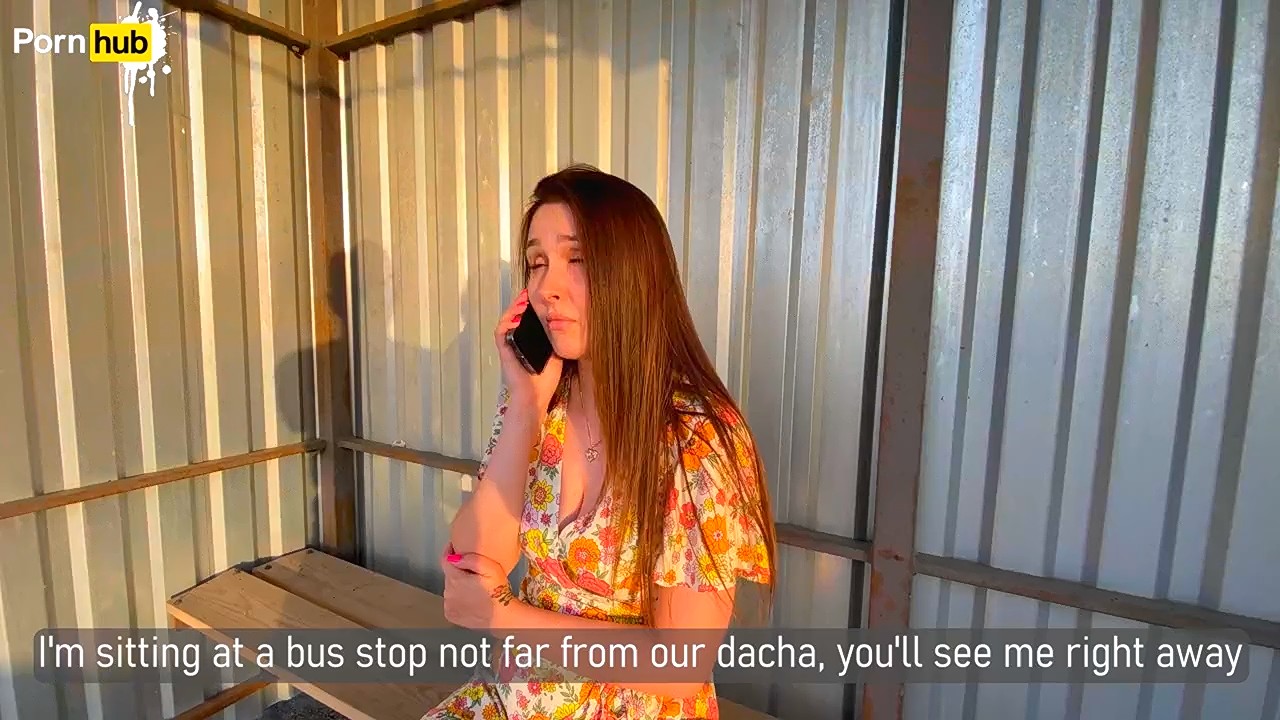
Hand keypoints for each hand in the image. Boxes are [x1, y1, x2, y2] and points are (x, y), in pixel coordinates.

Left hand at [441, 549, 518, 630]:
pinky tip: (470, 600)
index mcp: (455, 578)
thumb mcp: (491, 568)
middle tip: (473, 574)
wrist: (502, 618)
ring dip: (458, 586)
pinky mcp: (450, 615)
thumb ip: (472, 559)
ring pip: (450, 588)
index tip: (455, 547)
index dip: (449, 551)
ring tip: (473, 588)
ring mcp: (448, 604)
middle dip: (458, 571)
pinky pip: (451, 601)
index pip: (445, 559)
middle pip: (449, 574)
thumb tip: (454, 557)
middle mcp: (447, 592)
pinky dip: (457, 599)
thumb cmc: (498, 591)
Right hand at [495, 288, 562, 413]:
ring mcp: (509, 347)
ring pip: (506, 322)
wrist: (535, 396)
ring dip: (512, 310)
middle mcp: (517, 343)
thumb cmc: (545, 380)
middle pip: (514, 318)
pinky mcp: (504, 351)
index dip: (528, 309)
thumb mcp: (555, 356)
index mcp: (528, 344)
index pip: (526, 322)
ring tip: (522, 302)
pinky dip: (506, 323)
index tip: (536, 299)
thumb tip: (563, 326)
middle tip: (527, 294)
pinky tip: (516, 317)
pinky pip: (500, 333)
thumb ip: (555, 342)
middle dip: (520, 305)